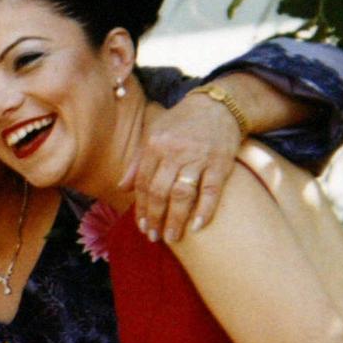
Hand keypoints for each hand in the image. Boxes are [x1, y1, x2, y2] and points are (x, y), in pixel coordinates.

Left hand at [121, 90, 241, 242]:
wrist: (217, 106)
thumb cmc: (181, 124)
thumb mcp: (153, 135)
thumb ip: (137, 162)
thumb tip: (121, 187)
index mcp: (154, 146)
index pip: (143, 183)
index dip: (141, 207)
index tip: (142, 226)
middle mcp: (174, 152)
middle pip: (159, 191)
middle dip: (155, 217)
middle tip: (154, 236)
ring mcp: (198, 158)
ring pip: (182, 193)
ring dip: (175, 218)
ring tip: (172, 236)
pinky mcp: (220, 163)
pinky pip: (211, 190)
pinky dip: (205, 209)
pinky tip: (198, 226)